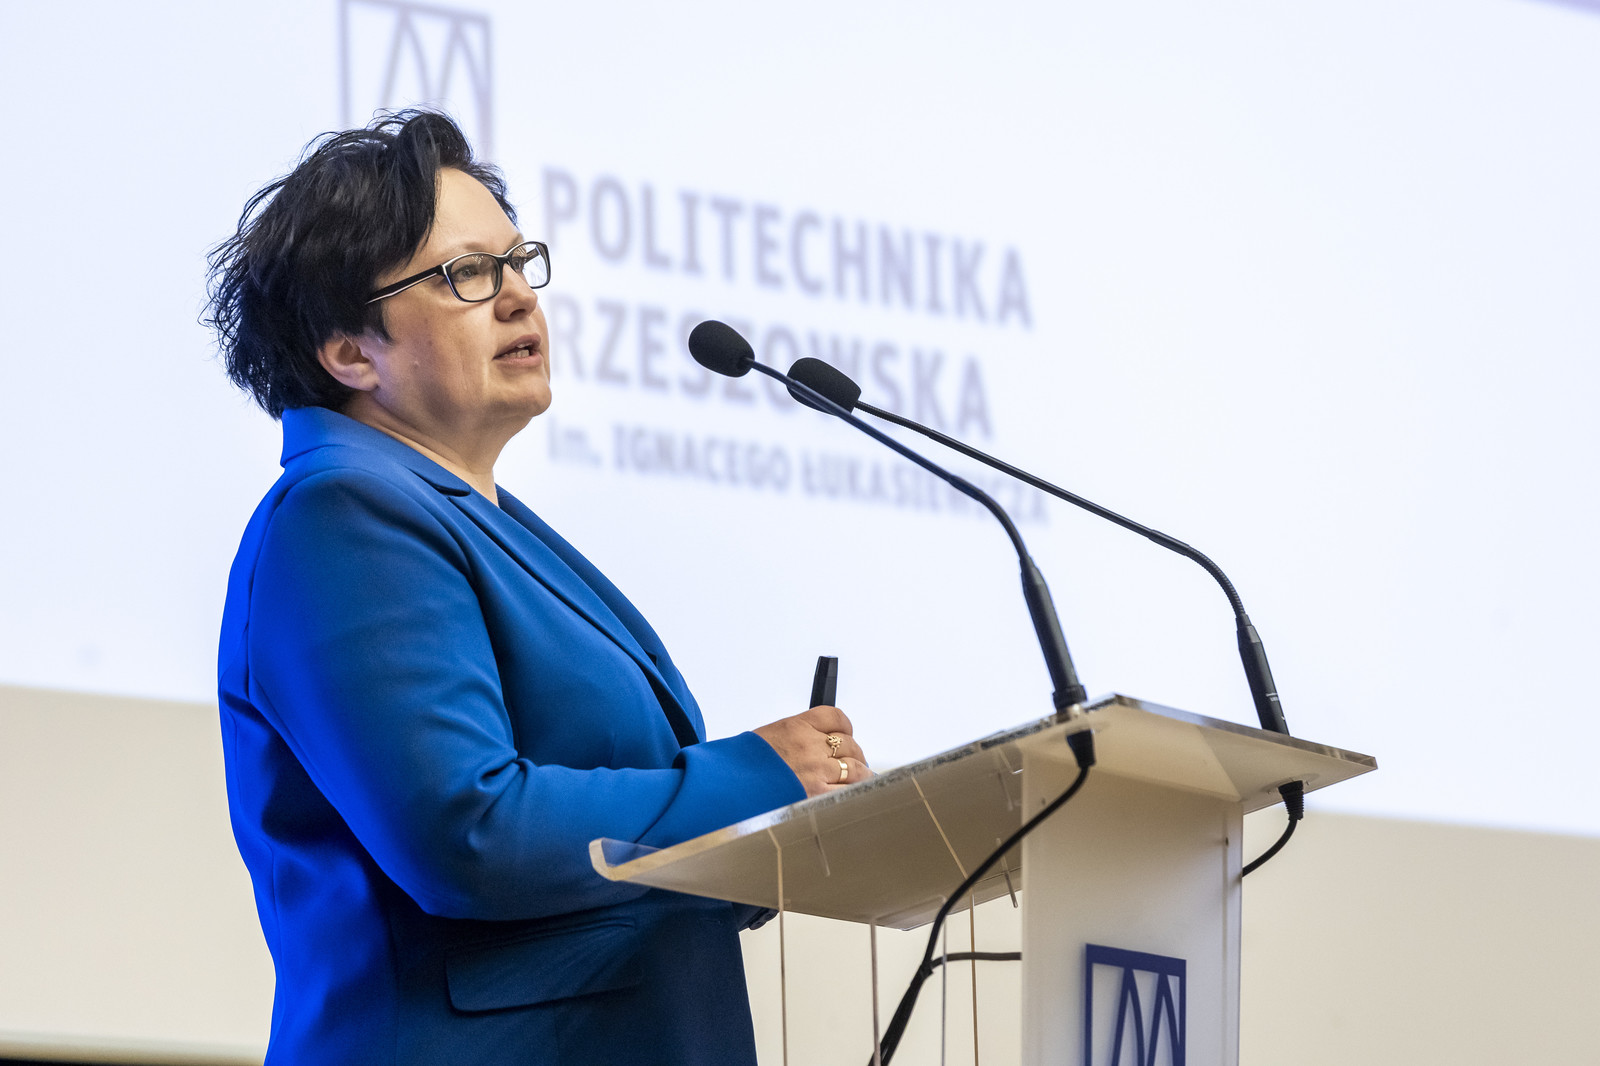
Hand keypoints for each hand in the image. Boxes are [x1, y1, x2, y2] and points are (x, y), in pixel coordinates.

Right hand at [753, 705, 870, 797]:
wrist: (728, 785)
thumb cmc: (742, 766)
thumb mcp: (768, 738)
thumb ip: (794, 739)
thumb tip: (814, 744)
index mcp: (796, 726)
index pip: (835, 717)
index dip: (845, 727)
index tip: (846, 733)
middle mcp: (810, 745)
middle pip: (849, 743)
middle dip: (852, 753)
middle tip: (851, 761)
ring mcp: (816, 770)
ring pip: (855, 767)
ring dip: (860, 772)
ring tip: (858, 778)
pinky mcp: (818, 795)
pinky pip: (849, 789)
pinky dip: (856, 790)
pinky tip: (855, 791)